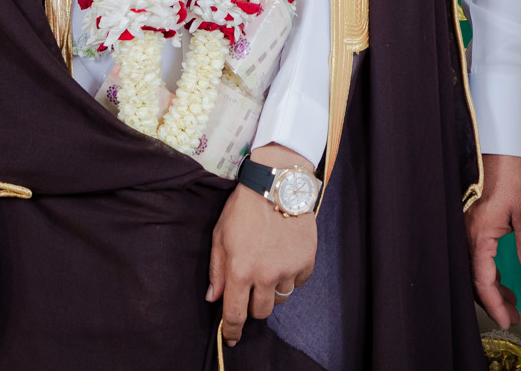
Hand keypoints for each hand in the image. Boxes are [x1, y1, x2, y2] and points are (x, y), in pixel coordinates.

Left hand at [207, 144, 317, 346]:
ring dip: (273, 288)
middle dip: (254, 305)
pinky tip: (285, 256)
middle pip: (262, 312)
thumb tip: (213, 297)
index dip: (232, 330)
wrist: (276, 184)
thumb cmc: (243, 208)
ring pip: (281, 297)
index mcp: (240, 271)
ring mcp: (288, 269)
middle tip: (252, 288)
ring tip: (269, 264)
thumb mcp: (220, 236)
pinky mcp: (306, 260)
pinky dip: (292, 275)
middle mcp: (265, 275)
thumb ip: (217, 269)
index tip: (231, 338)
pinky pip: (299, 282)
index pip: (235, 314)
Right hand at [467, 153, 520, 329]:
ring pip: (473, 266)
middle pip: (474, 278)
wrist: (498, 144)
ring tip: (510, 298)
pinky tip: (500, 271)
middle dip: (492, 300)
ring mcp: (466, 226)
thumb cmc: (511, 173)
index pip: (483, 281)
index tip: (507, 319)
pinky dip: (487, 267)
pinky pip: (475, 252)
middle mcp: (466, 233)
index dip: (495, 304)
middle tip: (509, 315)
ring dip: (490, 284)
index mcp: (479, 235)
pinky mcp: (470, 219)